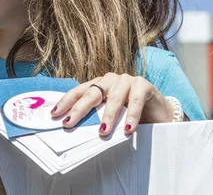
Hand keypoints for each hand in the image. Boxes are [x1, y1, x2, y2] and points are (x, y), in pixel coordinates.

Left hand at [51, 73, 174, 135]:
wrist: (158, 112)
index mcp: (98, 84)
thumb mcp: (110, 115)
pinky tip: (128, 129)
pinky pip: (135, 101)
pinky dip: (132, 116)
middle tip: (70, 123)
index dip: (66, 102)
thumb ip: (95, 117)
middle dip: (80, 109)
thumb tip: (74, 129)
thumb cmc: (129, 113)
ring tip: (102, 132)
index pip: (78, 91)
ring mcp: (126, 80)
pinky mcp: (143, 85)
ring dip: (108, 116)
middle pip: (92, 93)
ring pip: (114, 98)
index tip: (54, 114)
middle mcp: (109, 80)